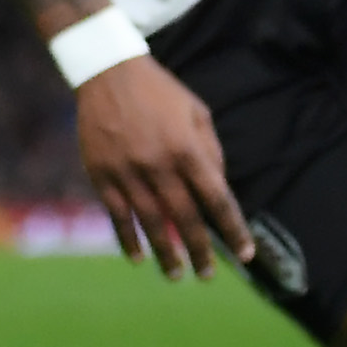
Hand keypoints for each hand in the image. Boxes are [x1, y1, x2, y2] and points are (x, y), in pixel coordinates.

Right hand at [74, 55, 252, 280]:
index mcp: (188, 149)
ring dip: (166, 253)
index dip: (233, 229)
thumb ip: (211, 152)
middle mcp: (159, 164)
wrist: (107, 71)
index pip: (217, 200)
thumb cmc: (160, 92)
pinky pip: (117, 215)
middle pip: (185, 219)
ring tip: (177, 275)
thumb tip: (217, 192)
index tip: (245, 253)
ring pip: (150, 223)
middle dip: (200, 251)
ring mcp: (127, 171)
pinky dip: (128, 239)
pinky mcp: (101, 173)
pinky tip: (139, 257)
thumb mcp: (197, 112)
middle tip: (208, 275)